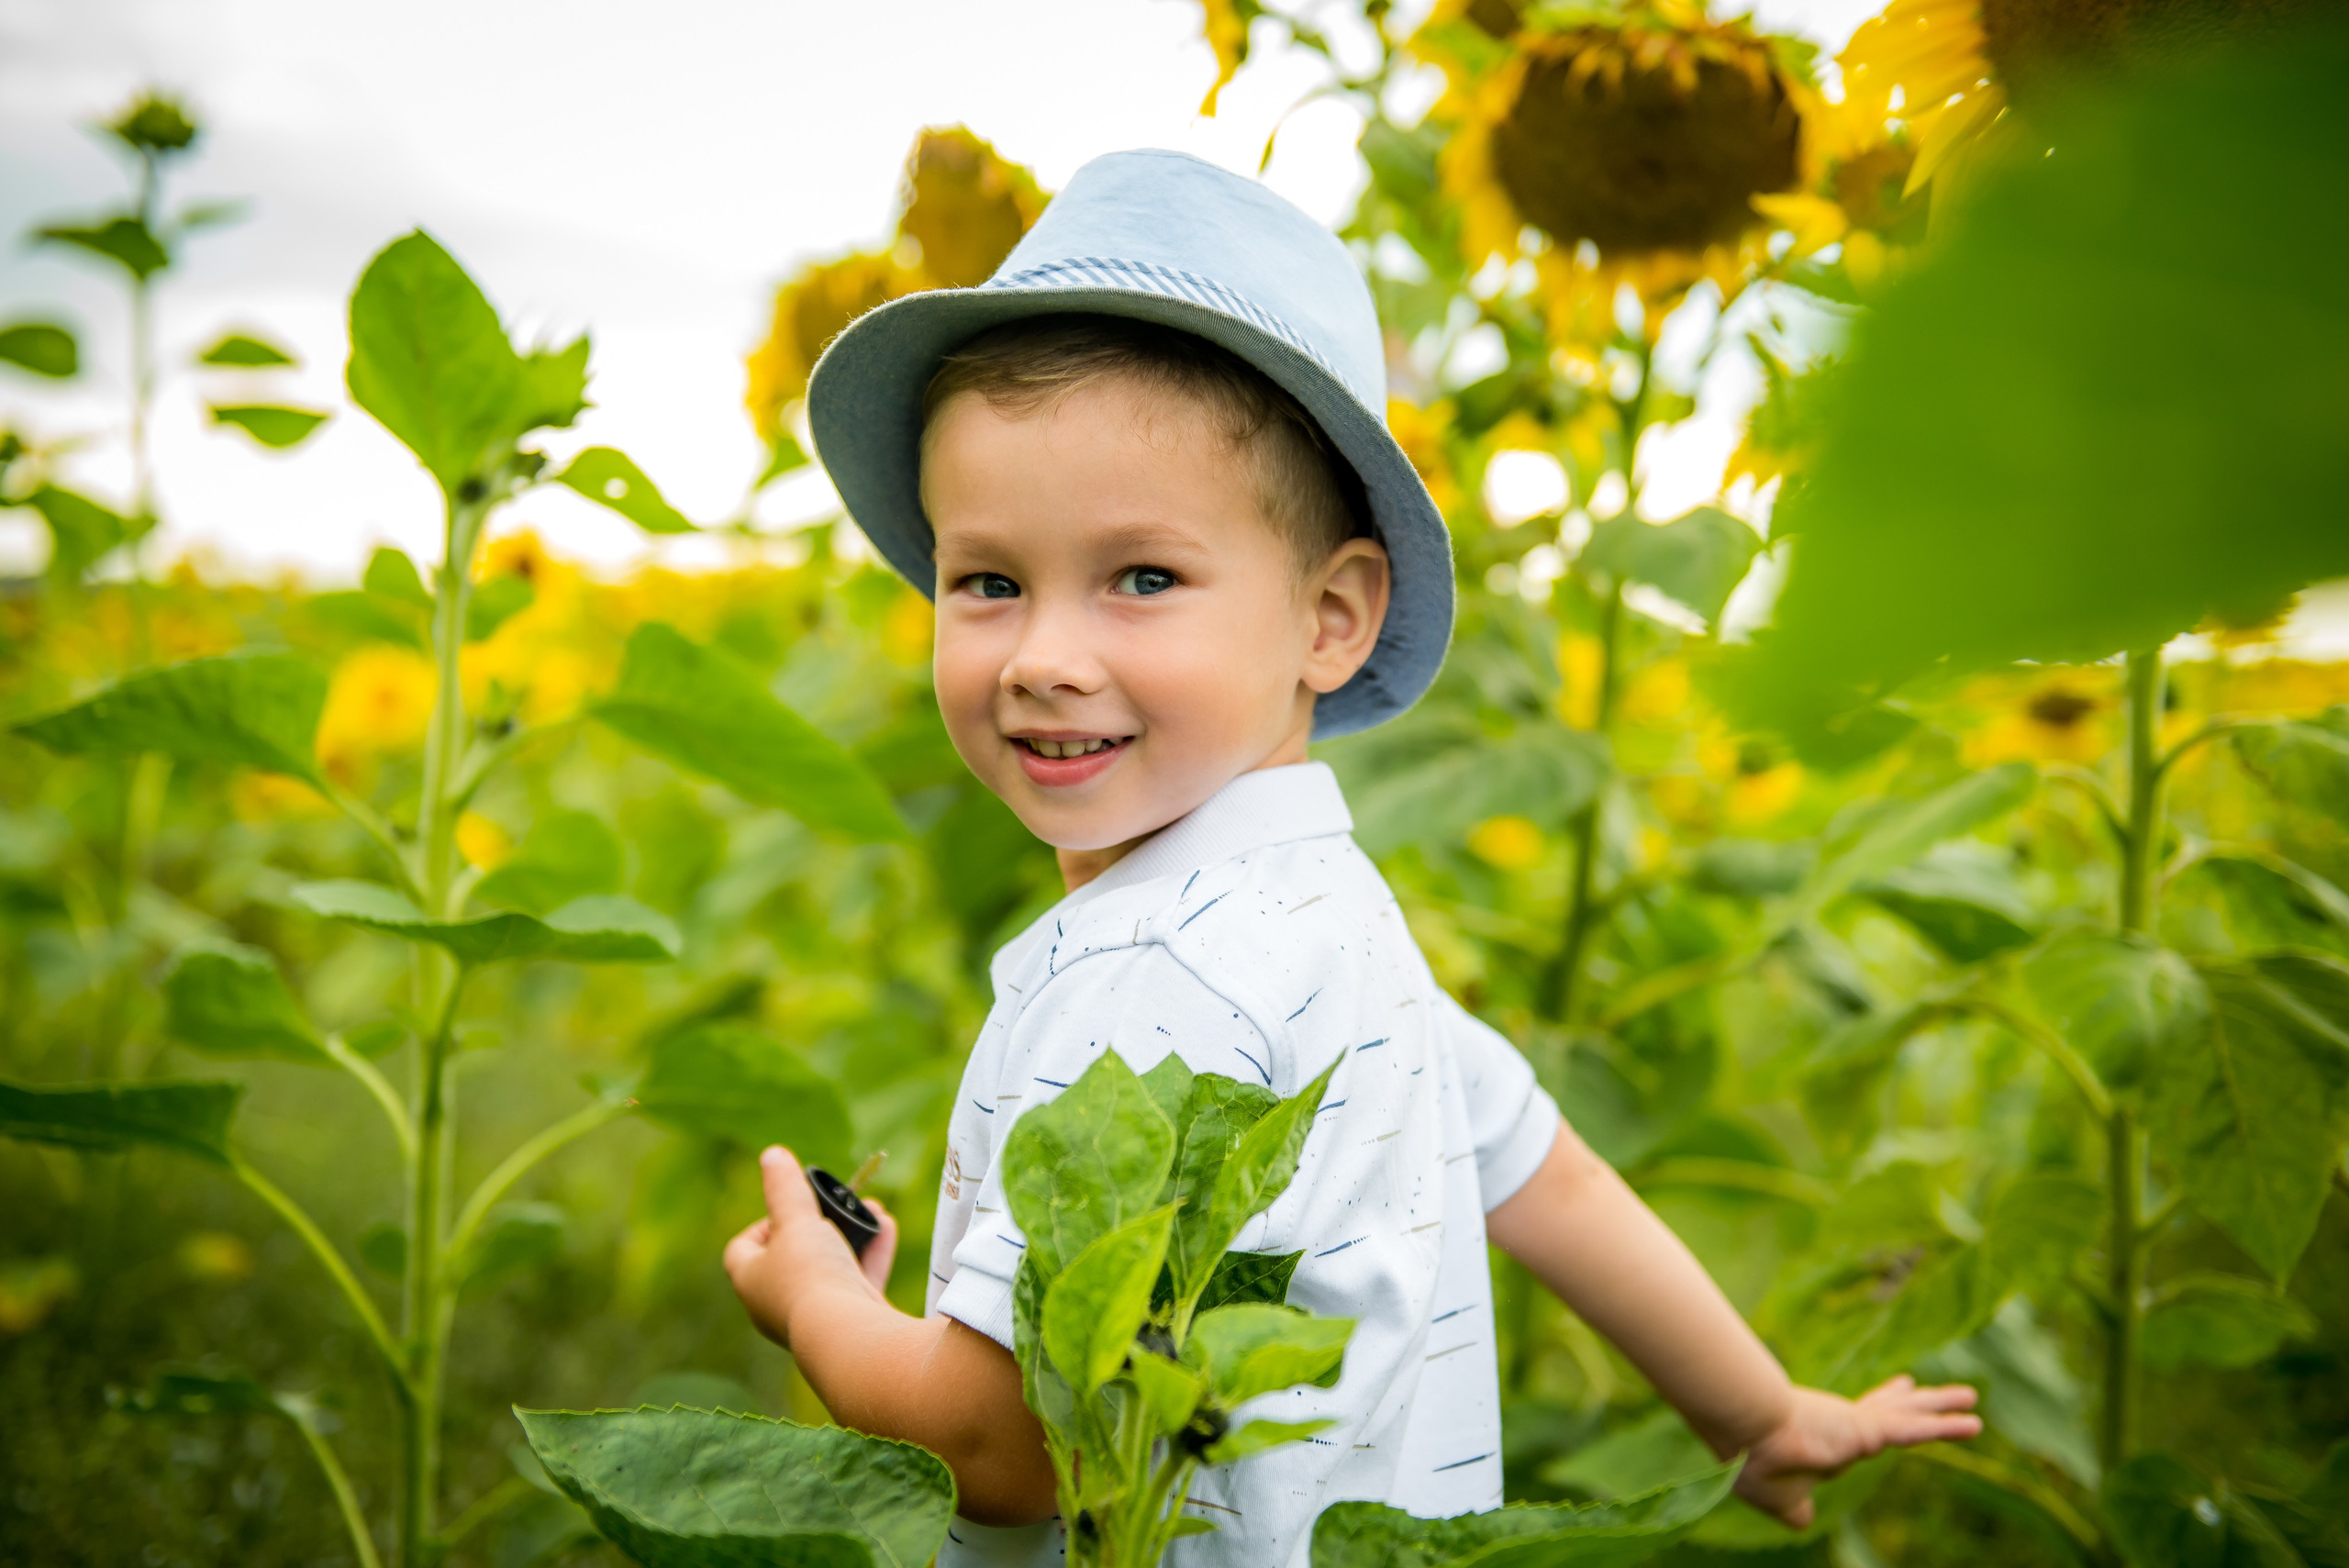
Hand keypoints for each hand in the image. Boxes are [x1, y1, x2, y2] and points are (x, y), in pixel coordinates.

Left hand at [722, 1145, 899, 1348]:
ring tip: (870, 1210)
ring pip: (830, 1270)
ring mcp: (814, 1319)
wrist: (848, 1337)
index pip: (742, 1248)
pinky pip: (859, 1284)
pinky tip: (887, 1228)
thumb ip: (785, 1188)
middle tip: (835, 1207)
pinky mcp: (848, 1325)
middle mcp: (775, 1306)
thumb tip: (772, 1155)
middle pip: (791, 1258)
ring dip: (850, 1238)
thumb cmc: (810, 1276)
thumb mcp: (796, 1220)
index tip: (788, 1207)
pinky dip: (872, 1257)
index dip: (763, 1223)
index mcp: (751, 1283)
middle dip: (818, 1226)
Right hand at [1736, 1376, 1981, 1528]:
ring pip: (1910, 1416)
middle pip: (1889, 1410)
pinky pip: (1914, 1430)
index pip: (1862, 1422)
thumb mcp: (1775, 1497)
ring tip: (1973, 1397)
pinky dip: (1945, 1428)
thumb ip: (1794, 1508)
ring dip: (1942, 1407)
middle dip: (1913, 1400)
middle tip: (1938, 1390)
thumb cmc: (1751, 1463)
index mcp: (1826, 1439)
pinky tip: (1972, 1424)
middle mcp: (1845, 1425)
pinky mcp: (1866, 1430)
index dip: (1882, 1405)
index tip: (1898, 1388)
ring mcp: (1857, 1425)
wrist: (1744, 1437)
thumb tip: (1802, 1522)